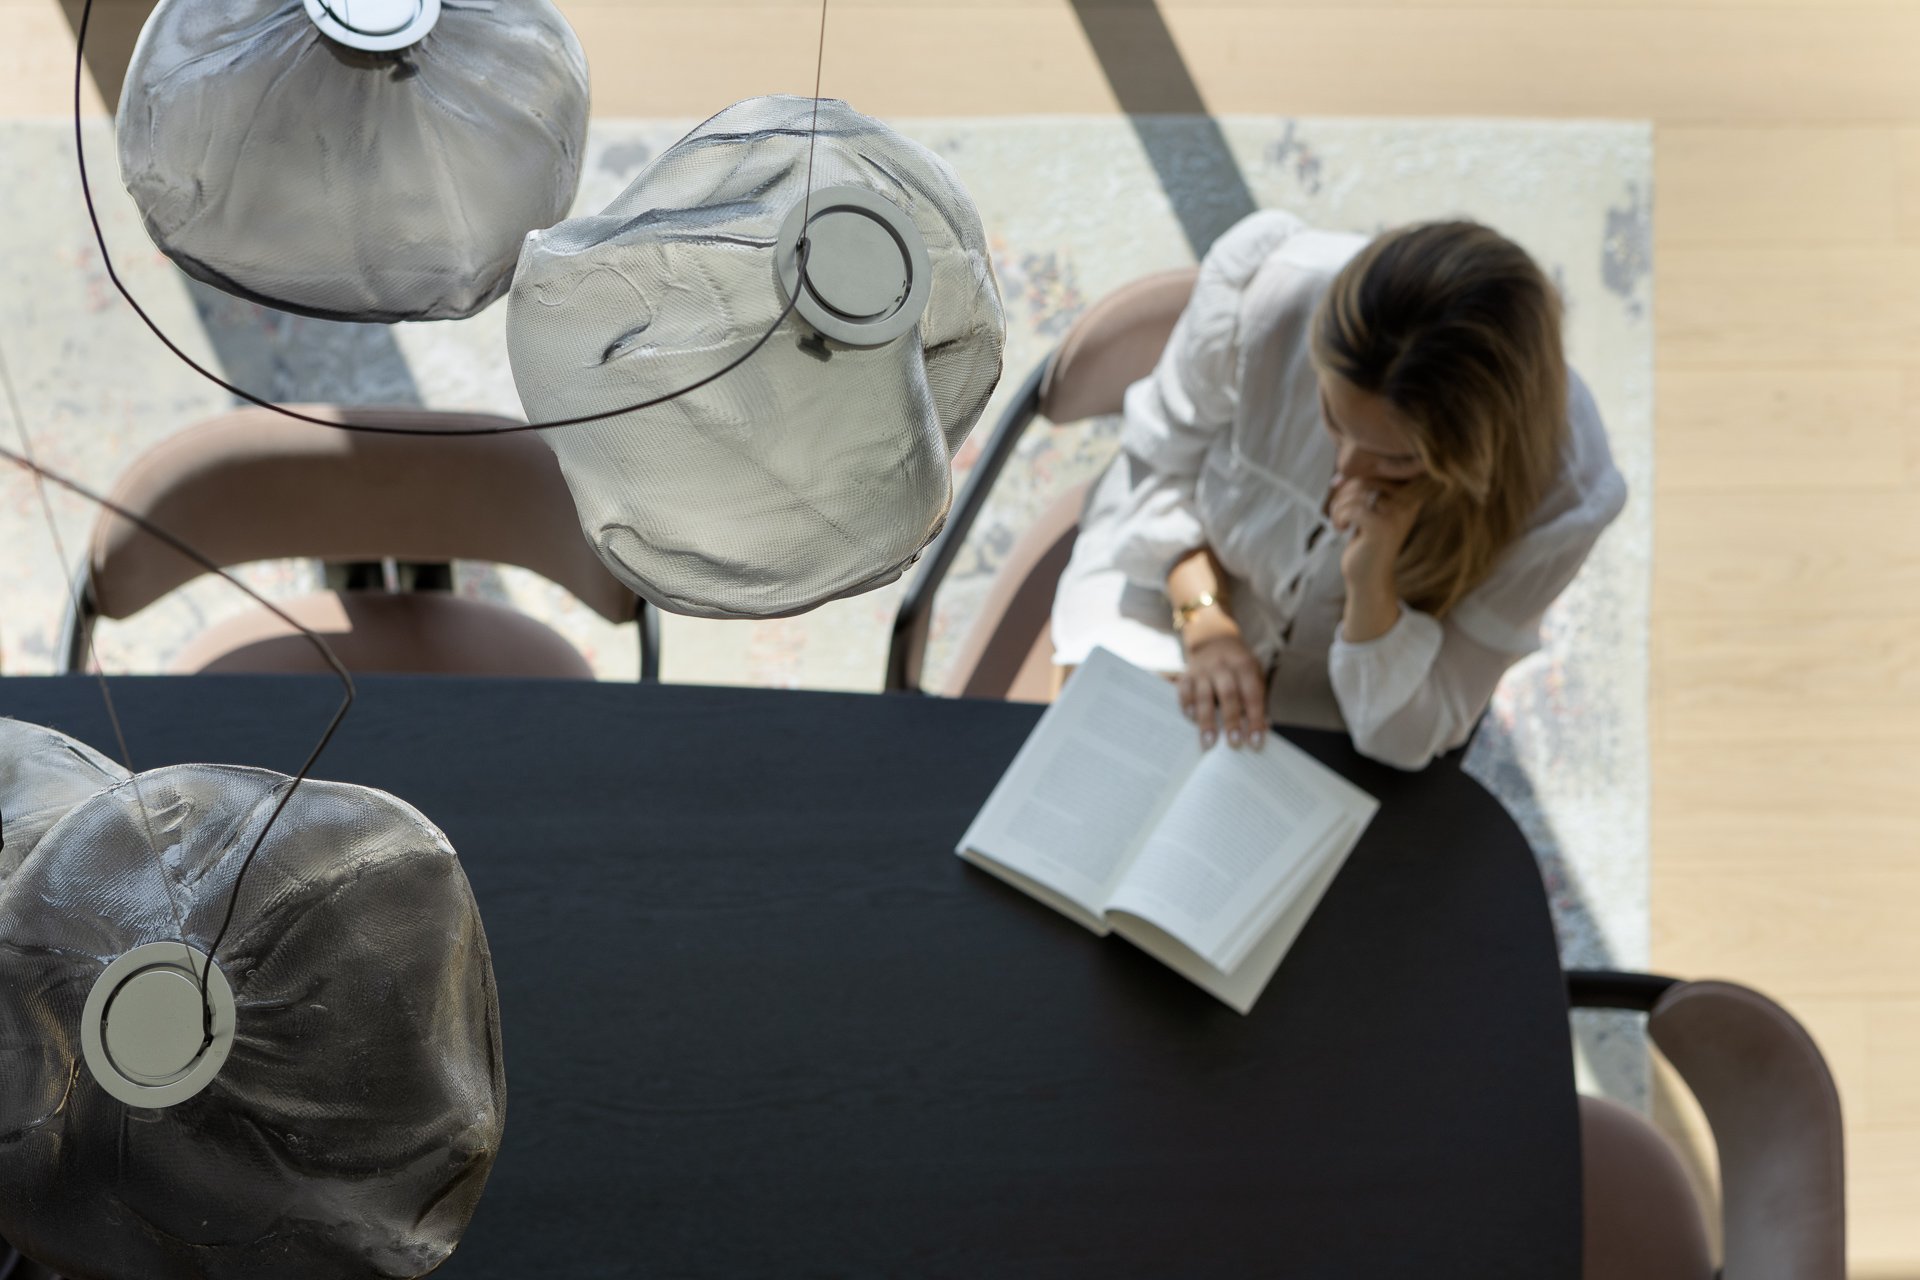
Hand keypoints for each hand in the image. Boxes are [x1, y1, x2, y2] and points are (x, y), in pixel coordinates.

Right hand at [1176, 627, 1267, 749]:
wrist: (1213, 638)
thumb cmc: (1238, 665)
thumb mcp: (1253, 673)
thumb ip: (1257, 698)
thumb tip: (1265, 728)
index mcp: (1244, 666)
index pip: (1252, 695)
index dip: (1255, 719)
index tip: (1256, 742)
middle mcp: (1223, 666)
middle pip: (1228, 694)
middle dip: (1231, 720)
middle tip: (1234, 744)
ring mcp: (1203, 670)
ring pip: (1204, 695)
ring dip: (1207, 720)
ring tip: (1209, 742)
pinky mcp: (1186, 674)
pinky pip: (1184, 690)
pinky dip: (1186, 704)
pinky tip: (1190, 718)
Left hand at [1326, 472, 1424, 589]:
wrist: (1369, 580)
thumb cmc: (1365, 545)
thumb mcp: (1367, 513)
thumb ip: (1362, 492)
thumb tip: (1339, 475)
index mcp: (1408, 497)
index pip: (1379, 470)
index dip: (1354, 476)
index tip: (1339, 489)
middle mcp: (1407, 504)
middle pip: (1367, 477)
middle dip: (1344, 491)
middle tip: (1338, 510)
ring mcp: (1396, 516)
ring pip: (1358, 491)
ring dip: (1339, 505)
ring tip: (1339, 520)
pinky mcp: (1381, 528)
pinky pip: (1352, 508)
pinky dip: (1339, 516)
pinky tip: (1340, 529)